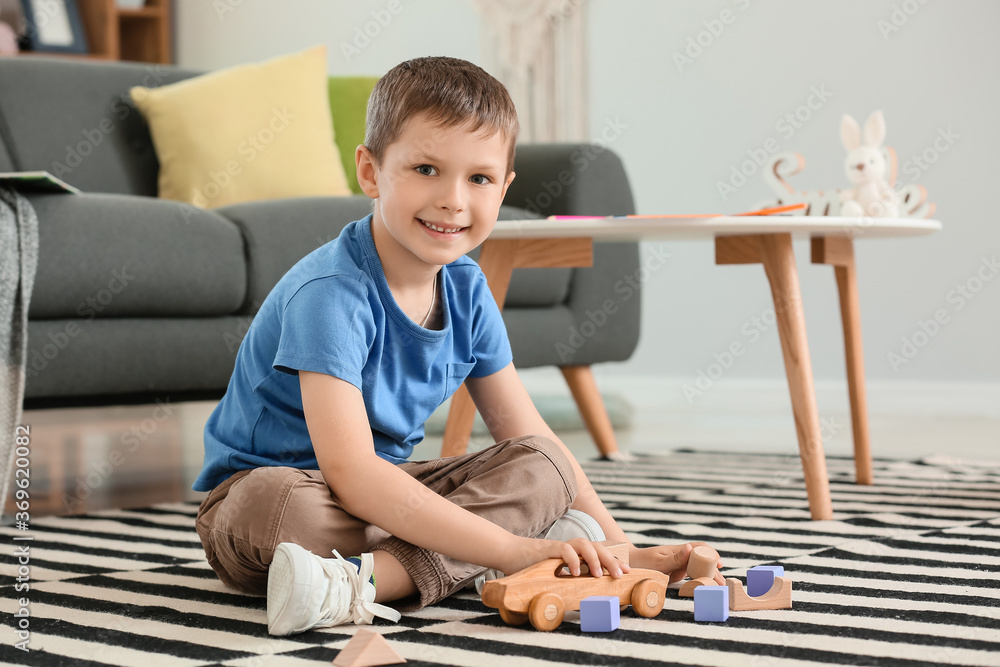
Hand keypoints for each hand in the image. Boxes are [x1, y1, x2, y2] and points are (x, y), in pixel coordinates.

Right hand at [500, 537, 630, 578]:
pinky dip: (572, 560)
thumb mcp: (554, 576)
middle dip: (611, 559)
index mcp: (574, 555)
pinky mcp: (548, 549)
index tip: (626, 573)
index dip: (613, 561)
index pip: (599, 554)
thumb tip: (582, 599)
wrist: (510, 554)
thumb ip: (568, 581)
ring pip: (584, 544)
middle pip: (597, 547)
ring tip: (598, 574)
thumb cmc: (531, 567)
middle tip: (620, 574)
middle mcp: (570, 548)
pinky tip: (575, 572)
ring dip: (594, 558)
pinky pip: (564, 549)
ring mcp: (560, 547)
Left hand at [630, 542, 724, 584]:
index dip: (711, 554)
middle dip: (713, 569)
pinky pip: (691, 574)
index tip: (718, 564)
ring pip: (699, 568)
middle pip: (703, 559)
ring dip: (709, 576)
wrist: (630, 563)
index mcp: (679, 550)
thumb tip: (691, 548)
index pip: (701, 548)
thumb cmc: (643, 562)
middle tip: (723, 583)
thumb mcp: (658, 562)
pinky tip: (707, 587)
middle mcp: (682, 556)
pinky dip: (700, 580)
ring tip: (720, 586)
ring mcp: (680, 564)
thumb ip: (675, 558)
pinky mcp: (677, 571)